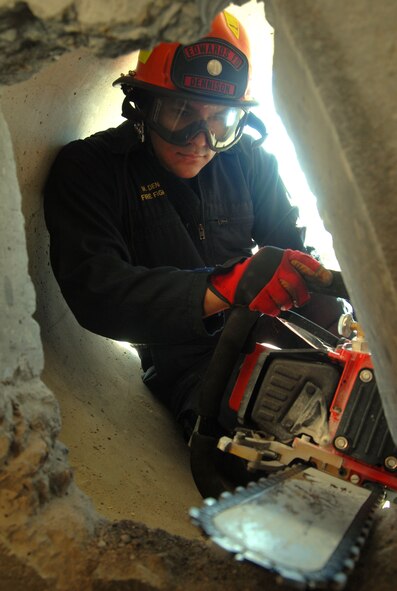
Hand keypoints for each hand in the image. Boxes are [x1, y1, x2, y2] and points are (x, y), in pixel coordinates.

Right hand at [209, 247, 332, 315]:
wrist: (233, 280)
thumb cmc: (262, 273)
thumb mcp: (276, 262)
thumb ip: (294, 266)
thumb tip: (322, 277)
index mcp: (278, 255)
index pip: (302, 260)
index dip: (316, 270)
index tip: (327, 280)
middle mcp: (270, 265)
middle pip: (295, 283)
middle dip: (301, 296)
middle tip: (299, 300)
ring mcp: (260, 280)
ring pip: (284, 298)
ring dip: (286, 304)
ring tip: (282, 302)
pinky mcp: (253, 294)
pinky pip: (272, 308)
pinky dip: (274, 310)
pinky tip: (272, 306)